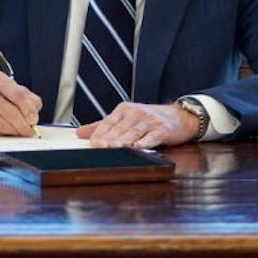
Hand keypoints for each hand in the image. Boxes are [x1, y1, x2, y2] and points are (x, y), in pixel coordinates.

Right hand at [0, 69, 41, 135]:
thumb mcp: (13, 89)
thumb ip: (29, 100)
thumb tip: (33, 117)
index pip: (18, 95)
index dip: (28, 110)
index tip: (34, 119)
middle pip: (10, 112)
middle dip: (23, 125)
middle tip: (30, 130)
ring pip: (2, 124)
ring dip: (15, 131)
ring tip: (22, 132)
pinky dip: (5, 134)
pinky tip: (9, 131)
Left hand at [75, 102, 199, 148]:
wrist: (178, 117)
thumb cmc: (149, 120)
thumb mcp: (125, 119)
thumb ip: (102, 126)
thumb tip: (79, 133)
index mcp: (124, 110)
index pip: (108, 122)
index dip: (100, 134)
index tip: (92, 143)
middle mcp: (136, 113)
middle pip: (120, 128)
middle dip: (109, 139)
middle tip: (100, 148)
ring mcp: (150, 120)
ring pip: (134, 132)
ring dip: (124, 141)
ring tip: (114, 148)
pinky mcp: (162, 129)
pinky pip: (153, 136)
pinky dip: (145, 142)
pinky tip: (138, 147)